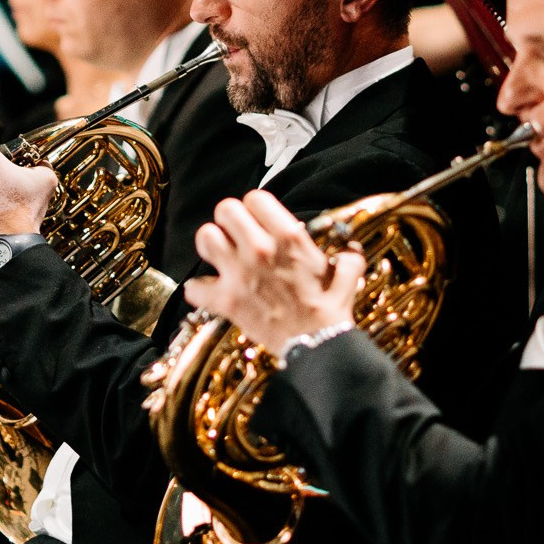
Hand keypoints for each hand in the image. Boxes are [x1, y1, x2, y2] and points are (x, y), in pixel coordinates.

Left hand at [186, 191, 361, 359]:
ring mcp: (239, 273)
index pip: (255, 197)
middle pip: (225, 210)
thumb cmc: (330, 309)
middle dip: (229, 220)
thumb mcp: (346, 274)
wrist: (317, 346)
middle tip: (235, 234)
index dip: (253, 207)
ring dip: (211, 246)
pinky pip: (194, 286)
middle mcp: (260, 248)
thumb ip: (347, 255)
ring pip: (205, 237)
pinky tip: (209, 291)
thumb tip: (349, 248)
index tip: (256, 219)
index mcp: (288, 236)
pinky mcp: (226, 300)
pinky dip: (199, 290)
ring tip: (220, 256)